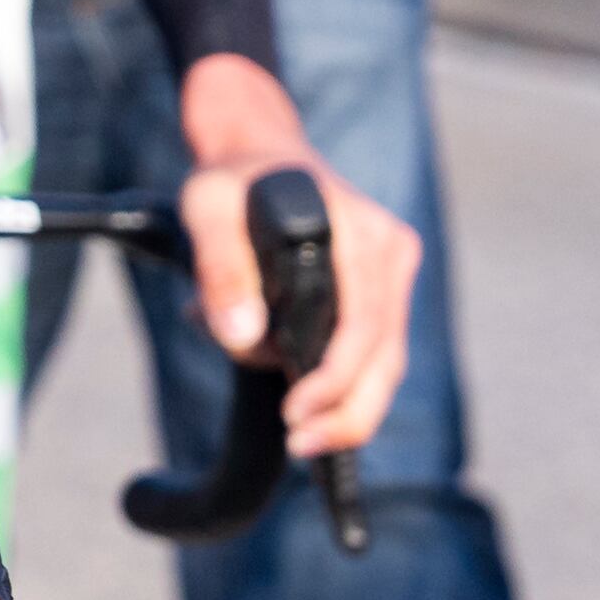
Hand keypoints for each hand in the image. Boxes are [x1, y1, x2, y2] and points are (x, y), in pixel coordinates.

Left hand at [169, 54, 417, 458]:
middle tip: (299, 446)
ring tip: (296, 432)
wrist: (258, 153)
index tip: (294, 415)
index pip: (362, 326)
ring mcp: (392, 272)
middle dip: (346, 413)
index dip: (334, 380)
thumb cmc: (231, 180)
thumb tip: (241, 335)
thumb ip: (221, 268)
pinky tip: (299, 395)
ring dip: (344, 406)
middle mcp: (389, 252)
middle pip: (385, 356)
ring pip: (385, 362)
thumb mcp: (207, 208)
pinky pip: (372, 349)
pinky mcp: (383, 289)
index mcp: (359, 233)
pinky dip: (338, 379)